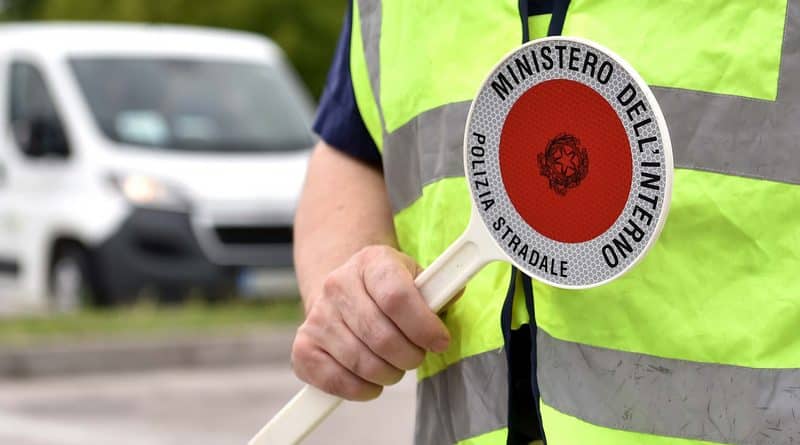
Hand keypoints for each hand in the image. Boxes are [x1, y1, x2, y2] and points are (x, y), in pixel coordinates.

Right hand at [291, 245, 450, 400]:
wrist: (344, 290)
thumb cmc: (387, 289)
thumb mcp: (414, 277)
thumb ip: (437, 288)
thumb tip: (452, 293)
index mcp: (370, 262)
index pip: (396, 297)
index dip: (423, 327)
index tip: (439, 341)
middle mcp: (338, 285)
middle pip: (381, 336)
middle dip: (409, 356)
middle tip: (417, 356)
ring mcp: (317, 316)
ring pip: (361, 362)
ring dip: (389, 374)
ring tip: (395, 365)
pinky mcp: (303, 346)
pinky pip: (335, 380)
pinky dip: (361, 389)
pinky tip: (372, 380)